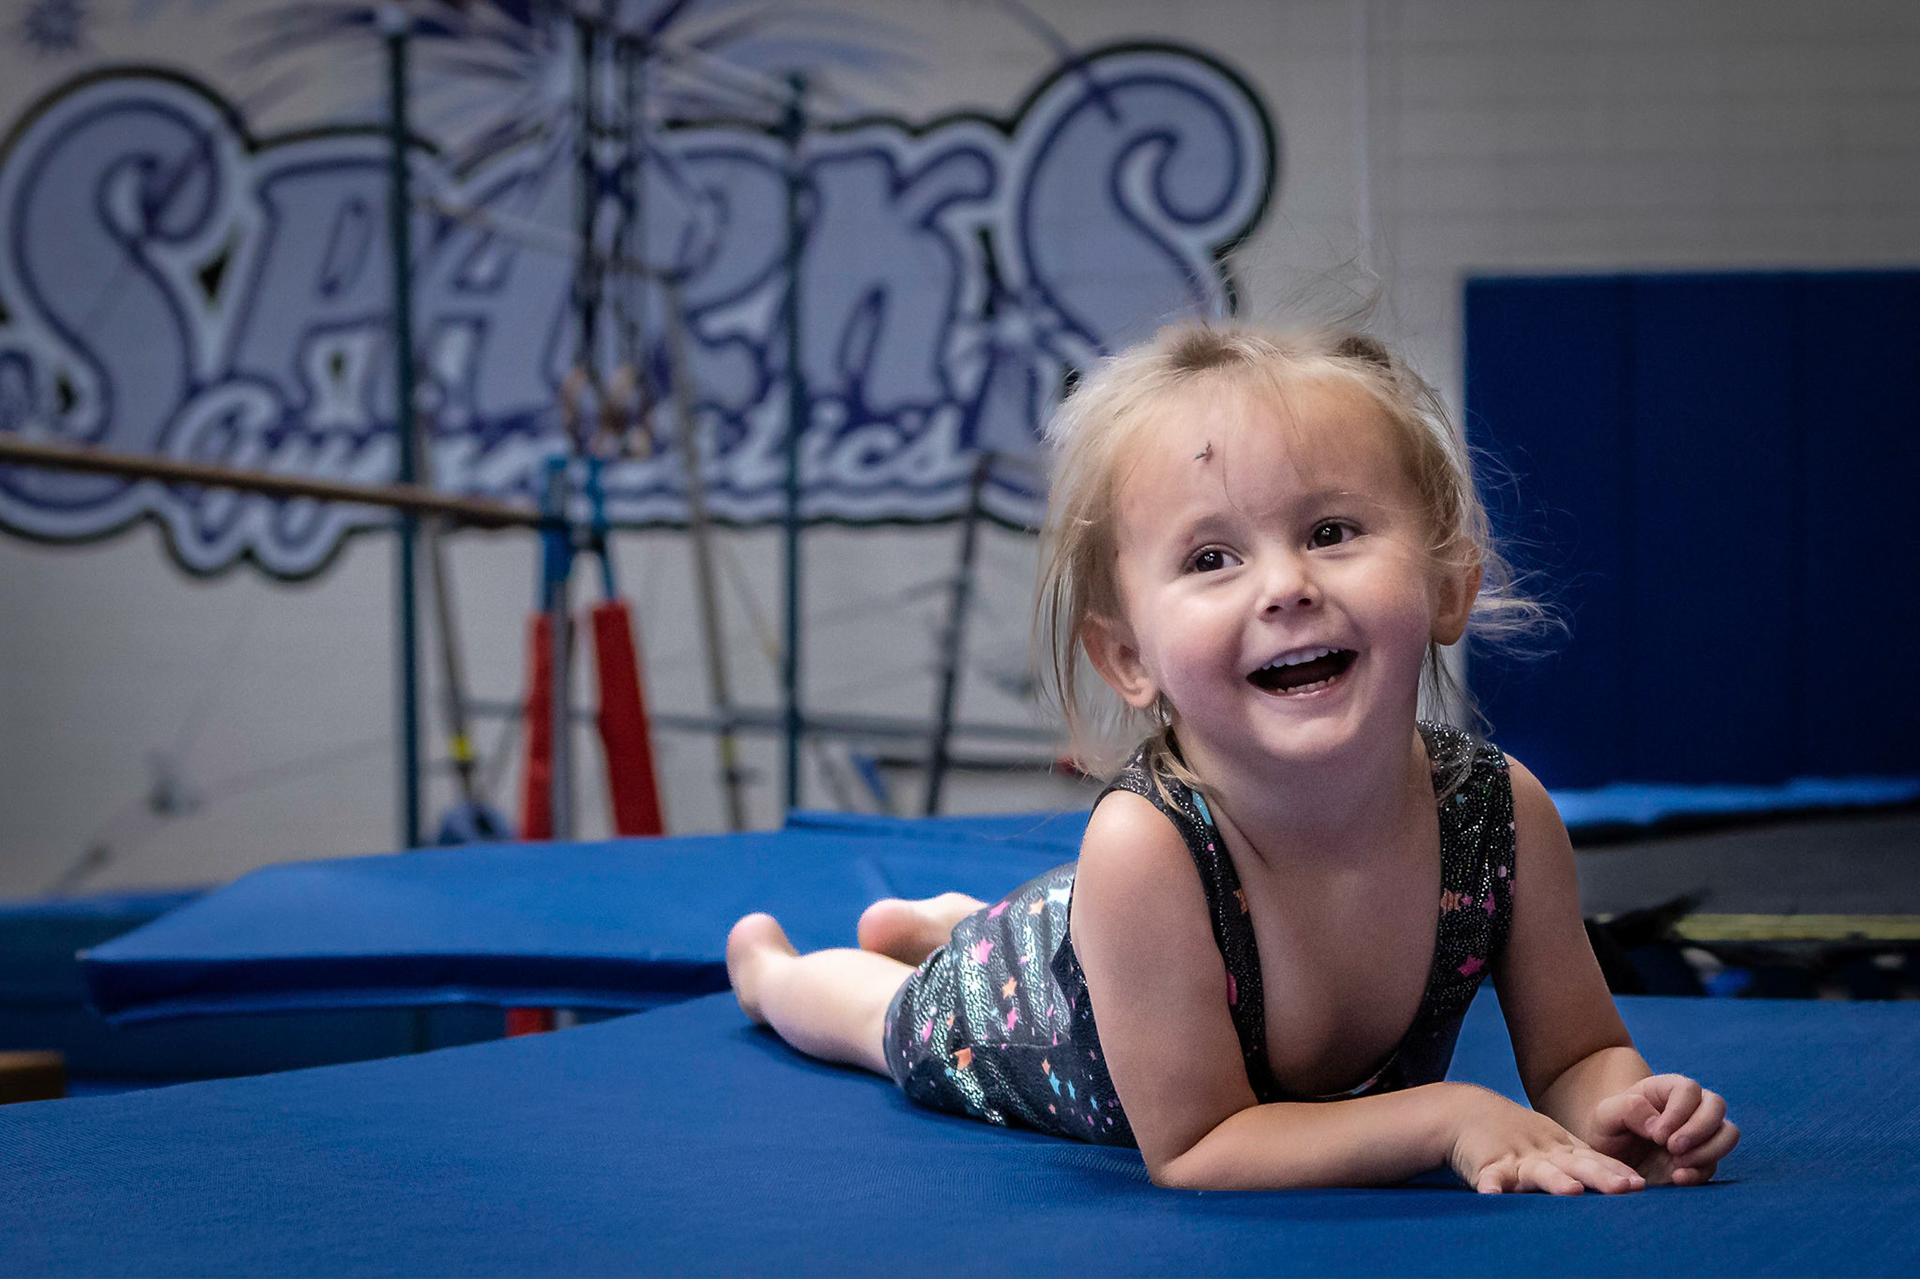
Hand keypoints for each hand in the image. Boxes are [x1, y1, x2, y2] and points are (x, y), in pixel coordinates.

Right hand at [1447, 1084, 1645, 1194]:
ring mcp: (1516, 1157)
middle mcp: (1544, 1153)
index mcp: (1562, 1149)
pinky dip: (1490, 1184)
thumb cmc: (1518, 1135)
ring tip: (1571, 1191)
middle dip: (1600, 1176)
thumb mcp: (1553, 1143)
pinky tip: (1491, 1193)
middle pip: (1576, 1165)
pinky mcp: (1487, 1164)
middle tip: (1623, 1188)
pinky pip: (1489, 1176)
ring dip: (1554, 1180)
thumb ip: (1583, 1162)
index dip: (1616, 1172)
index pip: (1595, 1160)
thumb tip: (1628, 1184)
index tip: (1639, 1185)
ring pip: (1538, 1171)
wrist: (1467, 1112)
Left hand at [1591, 1074, 1738, 1186]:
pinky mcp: (1702, 1159)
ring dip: (1708, 1150)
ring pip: (1728, 1132)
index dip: (1679, 1111)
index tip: (1657, 1135)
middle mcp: (1690, 1108)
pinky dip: (1702, 1171)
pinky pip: (1717, 1162)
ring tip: (1677, 1163)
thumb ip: (1628, 1109)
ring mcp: (1700, 1134)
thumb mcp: (1605, 1114)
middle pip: (1717, 1106)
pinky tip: (1677, 1177)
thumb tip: (1658, 1125)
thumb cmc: (1608, 1127)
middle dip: (1699, 1129)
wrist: (1611, 1156)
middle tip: (1673, 1148)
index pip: (1689, 1089)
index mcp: (1666, 1089)